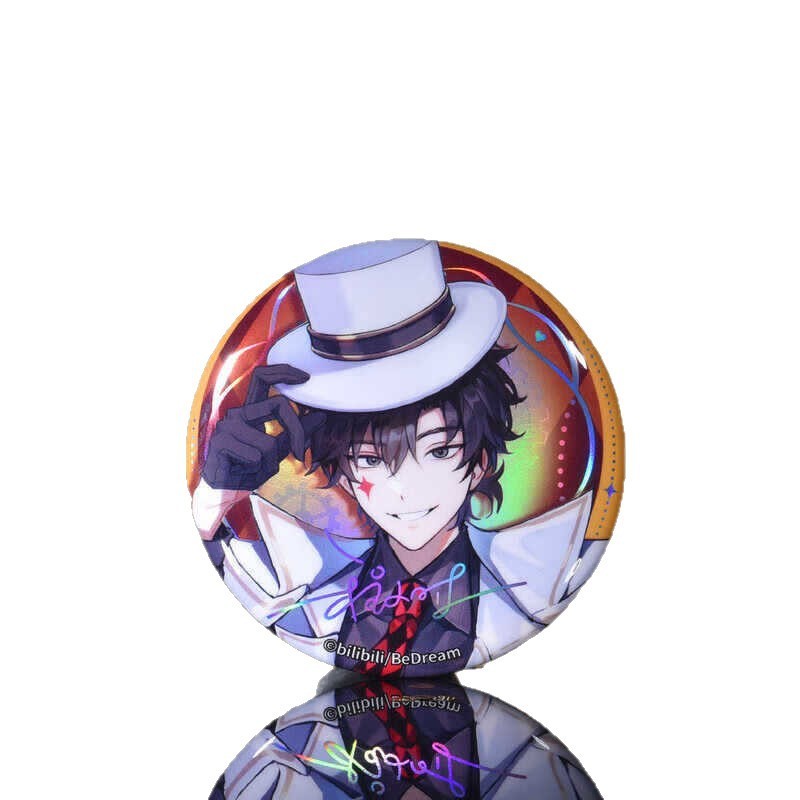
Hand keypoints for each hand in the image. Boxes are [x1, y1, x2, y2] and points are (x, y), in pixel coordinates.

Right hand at [202, 364, 324, 490]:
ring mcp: (226, 427)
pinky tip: (242, 471)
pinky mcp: (220, 443)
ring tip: (254, 469)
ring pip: (269, 442)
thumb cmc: (248, 470)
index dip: (284, 372)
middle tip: (299, 453)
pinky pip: (255, 456)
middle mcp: (237, 414)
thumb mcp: (277, 450)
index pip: (262, 378)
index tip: (305, 378)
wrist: (224, 493)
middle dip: (297, 430)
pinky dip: (256, 469)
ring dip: (269, 463)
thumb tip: (321, 416)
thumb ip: (296, 433)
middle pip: (279, 405)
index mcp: (249, 411)